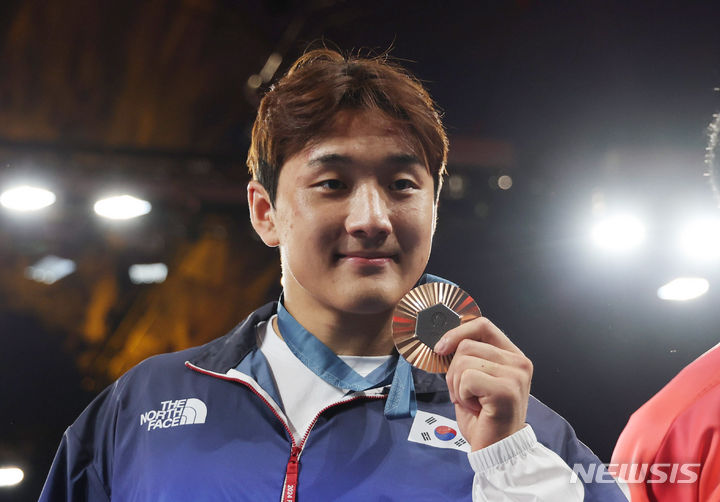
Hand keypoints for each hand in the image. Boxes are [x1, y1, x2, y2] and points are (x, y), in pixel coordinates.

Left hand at [434, 317, 532, 450]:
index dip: (457, 332)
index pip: (482, 325)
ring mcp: (515, 375)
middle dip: (453, 371)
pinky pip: (466, 378)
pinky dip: (462, 395)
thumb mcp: (475, 379)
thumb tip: (444, 340)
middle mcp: (519, 362)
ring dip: (457, 385)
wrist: (496, 449)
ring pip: (463, 361)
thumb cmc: (484, 417)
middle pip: (467, 344)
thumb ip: (468, 357)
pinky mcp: (506, 389)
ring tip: (472, 401)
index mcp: (513, 356)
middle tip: (463, 393)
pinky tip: (476, 408)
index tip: (440, 347)